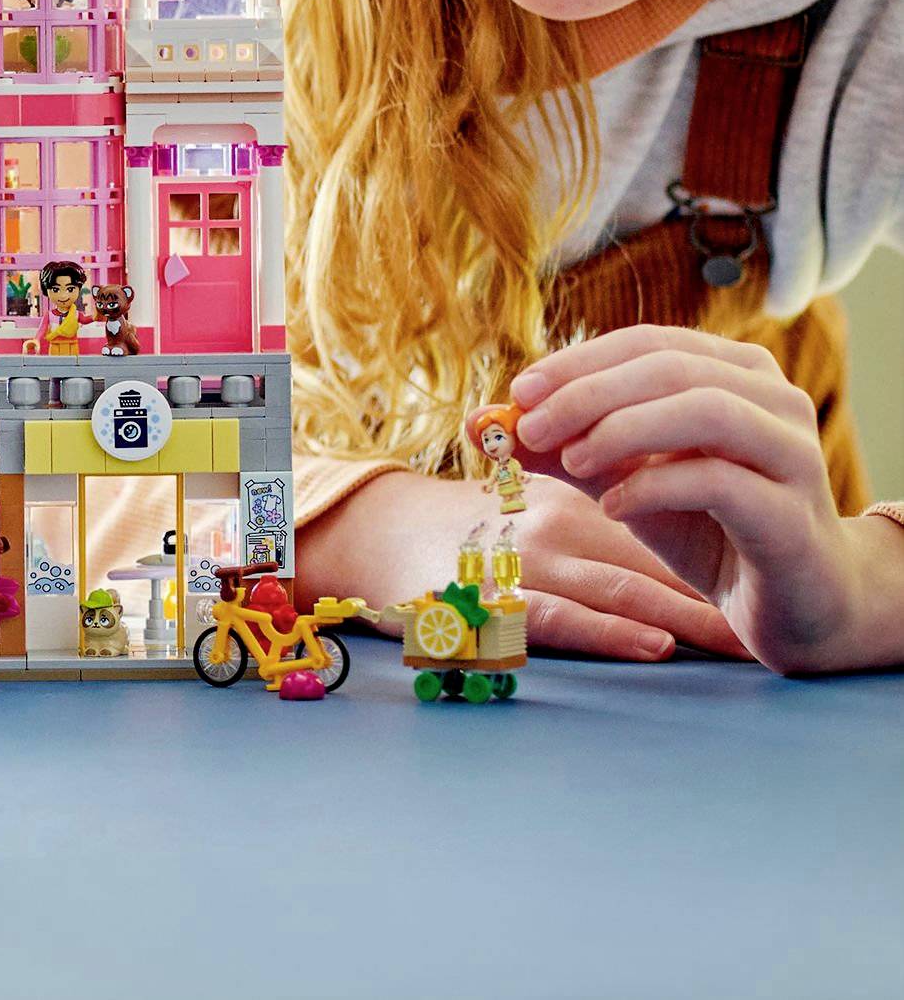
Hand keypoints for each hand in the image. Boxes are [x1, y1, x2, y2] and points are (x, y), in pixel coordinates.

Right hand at [295, 462, 748, 661]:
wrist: (373, 535)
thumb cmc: (463, 525)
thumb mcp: (528, 497)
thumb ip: (593, 508)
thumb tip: (675, 518)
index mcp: (566, 499)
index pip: (653, 513)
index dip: (710, 540)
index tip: (761, 566)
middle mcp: (549, 526)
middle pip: (651, 555)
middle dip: (715, 589)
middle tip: (766, 616)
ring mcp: (521, 564)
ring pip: (616, 585)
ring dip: (682, 614)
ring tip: (736, 637)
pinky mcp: (489, 604)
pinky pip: (559, 618)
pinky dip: (608, 630)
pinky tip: (652, 642)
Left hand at [512, 325, 878, 674]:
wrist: (794, 608)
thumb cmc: (707, 530)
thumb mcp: (623, 480)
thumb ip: (561, 446)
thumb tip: (482, 424)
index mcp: (737, 371)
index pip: (647, 342)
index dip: (577, 362)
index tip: (519, 393)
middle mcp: (774, 398)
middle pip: (668, 367)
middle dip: (586, 393)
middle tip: (529, 429)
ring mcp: (794, 453)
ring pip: (703, 408)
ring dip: (620, 429)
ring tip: (570, 462)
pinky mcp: (794, 515)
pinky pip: (718, 479)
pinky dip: (652, 484)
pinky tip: (614, 504)